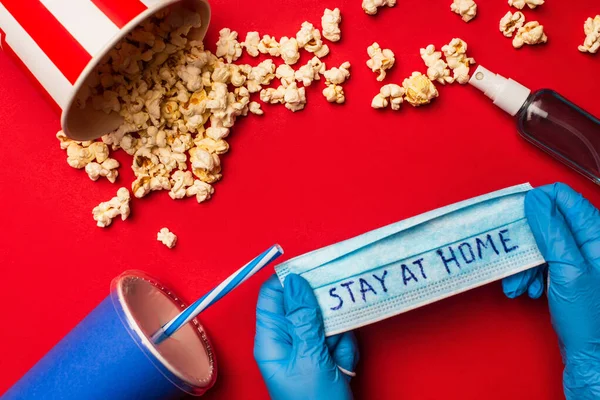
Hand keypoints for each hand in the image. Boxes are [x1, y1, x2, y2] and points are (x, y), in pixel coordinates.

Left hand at [254, 274, 358, 399]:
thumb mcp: (308, 358)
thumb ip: (303, 318)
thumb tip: (295, 282)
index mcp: (272, 339)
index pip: (272, 296)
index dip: (289, 279)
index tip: (312, 267)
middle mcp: (287, 340)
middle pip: (303, 305)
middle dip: (323, 314)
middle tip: (331, 326)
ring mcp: (308, 349)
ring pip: (326, 320)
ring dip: (338, 336)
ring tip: (337, 359)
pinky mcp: (326, 357)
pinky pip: (339, 338)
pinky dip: (346, 351)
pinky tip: (343, 368)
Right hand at [502, 183, 599, 398]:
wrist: (592, 357)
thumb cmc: (589, 320)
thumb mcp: (567, 270)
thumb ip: (552, 231)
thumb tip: (536, 200)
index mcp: (596, 235)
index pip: (564, 197)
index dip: (537, 203)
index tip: (516, 214)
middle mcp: (589, 244)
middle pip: (548, 221)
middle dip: (526, 240)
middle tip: (513, 254)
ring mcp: (578, 259)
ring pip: (541, 243)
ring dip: (524, 261)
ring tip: (520, 283)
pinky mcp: (568, 274)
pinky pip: (542, 262)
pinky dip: (529, 274)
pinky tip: (528, 289)